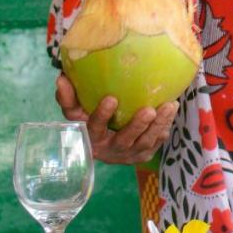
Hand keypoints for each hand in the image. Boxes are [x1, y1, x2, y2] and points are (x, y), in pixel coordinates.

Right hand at [55, 73, 177, 164]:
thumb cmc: (90, 121)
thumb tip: (61, 77)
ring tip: (169, 106)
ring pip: (144, 142)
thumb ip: (69, 97)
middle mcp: (110, 148)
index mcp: (92, 136)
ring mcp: (128, 154)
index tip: (111, 98)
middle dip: (137, 126)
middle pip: (124, 140)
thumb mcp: (77, 111)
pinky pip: (156, 143)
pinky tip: (171, 112)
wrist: (105, 147)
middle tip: (149, 110)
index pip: (94, 127)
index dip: (102, 115)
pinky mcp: (142, 155)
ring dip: (158, 125)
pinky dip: (164, 128)